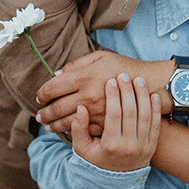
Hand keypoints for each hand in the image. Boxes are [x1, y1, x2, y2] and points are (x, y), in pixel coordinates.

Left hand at [37, 51, 167, 134]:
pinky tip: (65, 129)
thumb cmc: (124, 67)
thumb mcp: (101, 57)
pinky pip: (82, 130)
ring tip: (47, 125)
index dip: (42, 93)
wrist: (149, 85)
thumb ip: (77, 64)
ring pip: (66, 122)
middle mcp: (87, 95)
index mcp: (84, 76)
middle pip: (56, 108)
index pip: (52, 88)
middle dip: (44, 113)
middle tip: (39, 115)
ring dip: (53, 125)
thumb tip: (57, 74)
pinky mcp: (104, 124)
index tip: (39, 97)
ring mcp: (95, 112)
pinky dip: (70, 131)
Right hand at [71, 73, 160, 171]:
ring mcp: (143, 146)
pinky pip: (156, 124)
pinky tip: (152, 95)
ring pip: (145, 116)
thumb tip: (80, 108)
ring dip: (143, 95)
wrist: (116, 180)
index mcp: (111, 145)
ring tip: (138, 79)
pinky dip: (155, 108)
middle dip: (128, 91)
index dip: (113, 96)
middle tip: (124, 75)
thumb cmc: (96, 159)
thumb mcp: (82, 148)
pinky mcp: (152, 145)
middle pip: (131, 112)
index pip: (114, 115)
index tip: (111, 81)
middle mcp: (129, 146)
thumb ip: (78, 128)